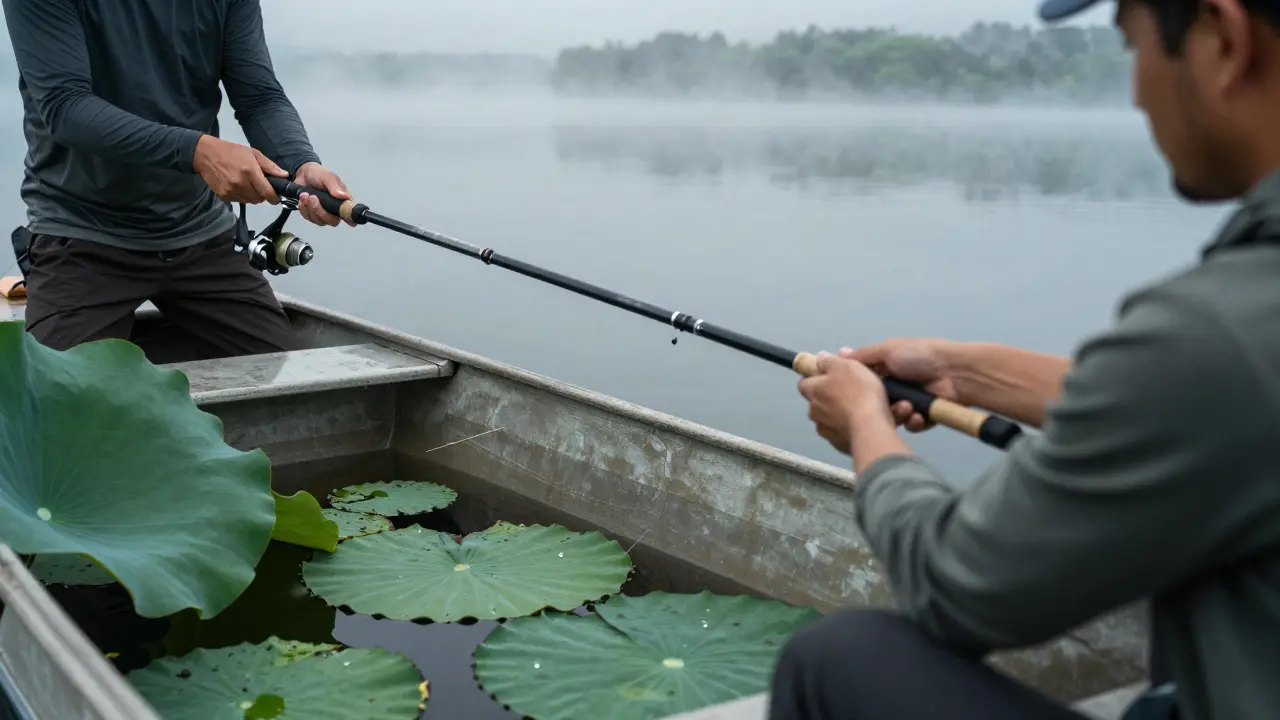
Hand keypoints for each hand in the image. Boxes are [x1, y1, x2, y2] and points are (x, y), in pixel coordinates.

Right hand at [192, 135, 285, 204]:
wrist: (205, 154)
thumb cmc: (231, 151)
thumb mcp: (253, 153)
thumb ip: (270, 166)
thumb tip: (284, 176)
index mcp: (250, 172)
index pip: (267, 192)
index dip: (274, 198)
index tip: (276, 198)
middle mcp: (240, 183)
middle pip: (259, 199)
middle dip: (262, 195)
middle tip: (259, 185)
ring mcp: (231, 191)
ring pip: (249, 201)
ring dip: (252, 196)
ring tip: (247, 184)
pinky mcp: (223, 196)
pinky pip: (239, 201)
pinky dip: (241, 196)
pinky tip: (237, 185)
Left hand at [293, 162, 354, 227]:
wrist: (302, 174)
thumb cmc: (318, 174)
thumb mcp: (327, 176)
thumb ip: (335, 186)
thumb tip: (344, 196)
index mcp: (342, 201)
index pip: (348, 214)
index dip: (347, 218)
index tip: (343, 218)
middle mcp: (334, 210)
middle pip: (332, 221)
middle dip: (320, 211)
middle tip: (312, 197)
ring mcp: (322, 213)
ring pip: (319, 220)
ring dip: (309, 208)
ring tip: (305, 194)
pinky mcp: (311, 214)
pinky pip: (308, 217)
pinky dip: (303, 208)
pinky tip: (302, 199)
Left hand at [797, 351, 894, 454]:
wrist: (871, 426)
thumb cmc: (859, 392)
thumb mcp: (846, 366)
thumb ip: (829, 361)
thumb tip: (819, 358)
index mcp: (813, 390)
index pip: (804, 383)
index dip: (814, 378)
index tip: (827, 375)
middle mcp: (814, 411)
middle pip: (816, 401)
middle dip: (828, 397)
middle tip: (848, 391)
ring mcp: (825, 429)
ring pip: (827, 418)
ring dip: (837, 413)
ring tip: (858, 408)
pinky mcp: (837, 443)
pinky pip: (839, 432)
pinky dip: (846, 427)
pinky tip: (861, 423)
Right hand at [841, 338, 962, 433]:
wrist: (956, 372)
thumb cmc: (920, 356)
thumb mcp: (888, 349)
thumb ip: (864, 355)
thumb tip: (839, 354)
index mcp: (889, 368)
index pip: (867, 381)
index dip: (858, 388)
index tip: (847, 395)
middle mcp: (899, 385)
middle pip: (878, 401)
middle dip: (878, 405)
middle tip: (876, 406)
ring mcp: (913, 401)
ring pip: (894, 415)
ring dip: (898, 414)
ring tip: (906, 409)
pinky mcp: (925, 415)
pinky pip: (912, 424)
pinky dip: (914, 421)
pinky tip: (917, 416)